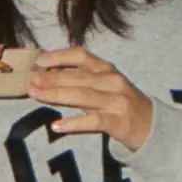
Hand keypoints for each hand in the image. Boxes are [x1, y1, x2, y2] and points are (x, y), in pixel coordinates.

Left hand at [29, 47, 153, 150]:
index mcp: (106, 69)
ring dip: (56, 95)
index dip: (59, 56)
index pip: (81, 55)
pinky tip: (56, 126)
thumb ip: (78, 77)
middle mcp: (112, 81)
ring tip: (36, 95)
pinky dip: (74, 123)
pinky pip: (93, 121)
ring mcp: (117, 101)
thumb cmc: (118, 102)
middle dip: (51, 79)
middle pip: (77, 77)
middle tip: (30, 82)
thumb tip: (45, 73)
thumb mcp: (102, 84)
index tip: (39, 61)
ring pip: (82, 96)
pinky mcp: (118, 122)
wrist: (151, 125)